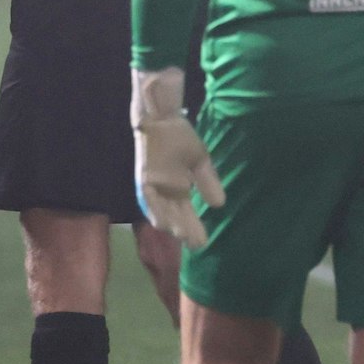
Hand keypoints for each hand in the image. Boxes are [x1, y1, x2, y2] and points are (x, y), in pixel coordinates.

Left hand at [131, 68, 223, 248]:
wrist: (164, 118)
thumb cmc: (181, 138)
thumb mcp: (200, 162)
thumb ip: (208, 182)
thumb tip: (219, 205)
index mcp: (179, 190)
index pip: (188, 214)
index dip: (195, 228)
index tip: (204, 242)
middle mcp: (165, 192)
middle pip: (175, 216)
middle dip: (185, 230)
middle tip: (195, 244)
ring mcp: (154, 185)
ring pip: (160, 210)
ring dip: (169, 223)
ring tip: (179, 236)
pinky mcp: (144, 176)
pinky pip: (146, 196)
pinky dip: (153, 208)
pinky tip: (161, 222)